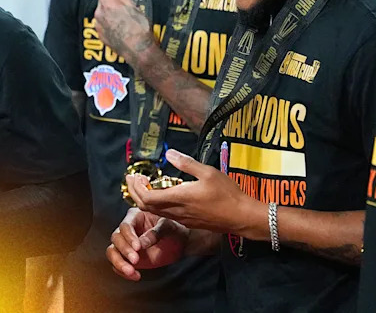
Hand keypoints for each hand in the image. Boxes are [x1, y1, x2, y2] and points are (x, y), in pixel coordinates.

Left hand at [93, 0, 157, 68]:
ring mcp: (99, 26)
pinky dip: (110, 22)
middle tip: (125, 3)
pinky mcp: (101, 35)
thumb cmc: (139, 29)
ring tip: (125, 17)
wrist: (138, 50)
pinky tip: (121, 27)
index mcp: (107, 4)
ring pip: (102, 12)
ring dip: (111, 11)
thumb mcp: (132, 6)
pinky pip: (103, 24)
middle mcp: (99, 14)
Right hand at [106, 207, 186, 280]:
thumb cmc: (175, 230)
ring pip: (112, 252)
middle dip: (124, 251)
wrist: (180, 243)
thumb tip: (142, 243)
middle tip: (135, 260)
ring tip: (131, 271)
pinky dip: (123, 271)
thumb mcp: (169, 227)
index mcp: (136, 217)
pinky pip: (118, 265)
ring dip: (119, 263)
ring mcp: (126, 244)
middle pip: (116, 238)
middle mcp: (128, 230)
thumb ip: (156, 233)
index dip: (129, 237)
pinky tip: (135, 275)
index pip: (125, 225)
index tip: (138, 247)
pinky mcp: (127, 258)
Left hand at [126, 149, 262, 237]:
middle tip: (133, 179)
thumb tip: (169, 153)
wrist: (242, 217)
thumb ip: (186, 163)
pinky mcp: (189, 222)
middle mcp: (177, 211)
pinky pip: (166, 215)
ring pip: (155, 212)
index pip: (147, 197)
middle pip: (146, 206)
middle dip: (135, 192)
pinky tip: (163, 194)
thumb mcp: (208, 172)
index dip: (136, 188)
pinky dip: (157, 205)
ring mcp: (182, 219)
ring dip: (145, 199)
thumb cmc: (227, 194)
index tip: (134, 175)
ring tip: (144, 185)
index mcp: (179, 198)